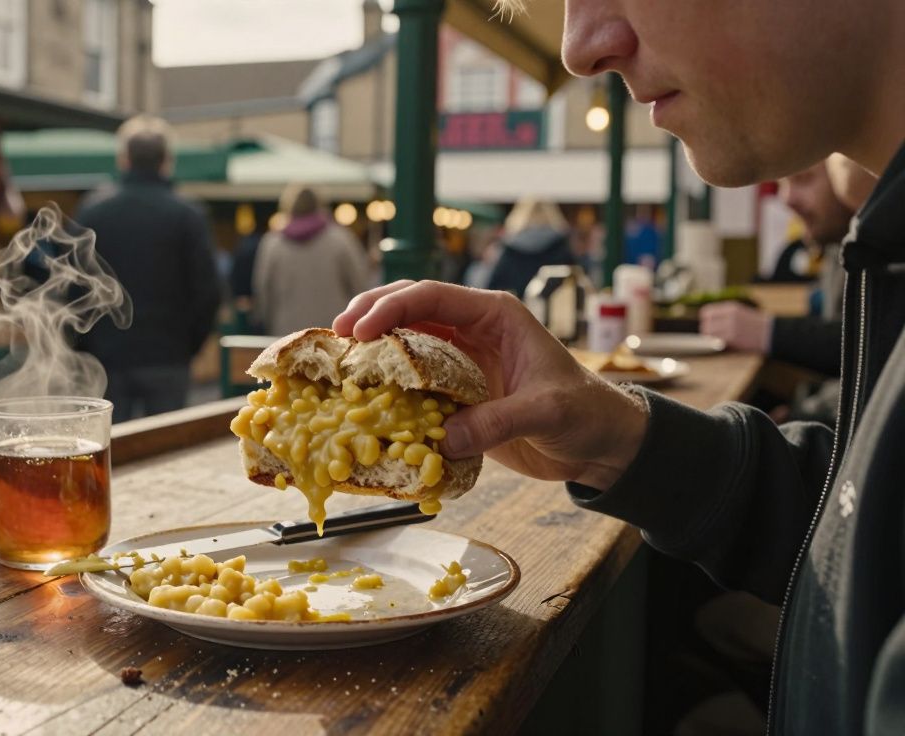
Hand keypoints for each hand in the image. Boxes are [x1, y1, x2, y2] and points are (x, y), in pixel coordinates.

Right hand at [332, 280, 648, 490]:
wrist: (600, 444)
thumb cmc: (585, 413)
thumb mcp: (546, 412)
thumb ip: (495, 421)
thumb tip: (442, 439)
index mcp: (495, 315)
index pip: (432, 297)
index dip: (391, 307)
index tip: (360, 329)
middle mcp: (473, 331)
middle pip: (409, 309)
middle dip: (370, 316)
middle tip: (336, 335)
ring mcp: (462, 360)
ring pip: (405, 342)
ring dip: (373, 350)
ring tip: (339, 361)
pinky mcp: (457, 393)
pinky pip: (414, 381)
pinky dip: (388, 387)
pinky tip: (364, 397)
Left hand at [699, 302, 771, 352]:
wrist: (771, 333)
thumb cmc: (755, 326)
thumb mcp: (740, 314)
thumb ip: (724, 317)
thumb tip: (707, 325)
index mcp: (730, 307)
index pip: (707, 312)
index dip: (707, 321)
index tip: (711, 327)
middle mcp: (729, 315)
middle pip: (706, 324)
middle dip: (708, 332)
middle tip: (716, 337)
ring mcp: (730, 326)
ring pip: (709, 333)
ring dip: (713, 339)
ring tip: (724, 341)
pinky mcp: (732, 337)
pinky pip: (718, 341)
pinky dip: (720, 344)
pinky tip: (730, 344)